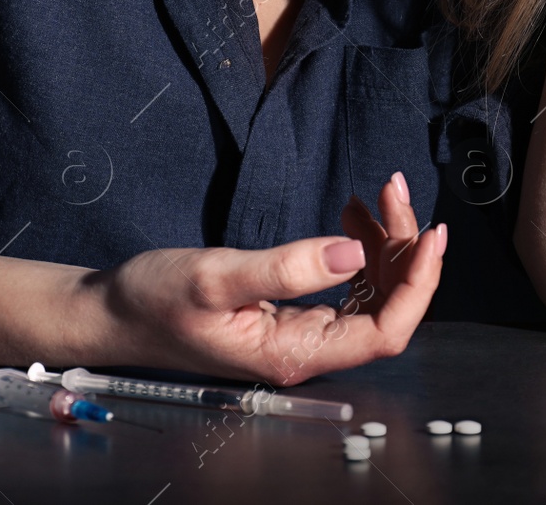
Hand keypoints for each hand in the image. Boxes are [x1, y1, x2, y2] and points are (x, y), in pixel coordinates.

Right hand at [84, 175, 445, 385]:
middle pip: (386, 308)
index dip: (418, 285)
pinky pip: (346, 286)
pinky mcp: (290, 314)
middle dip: (404, 250)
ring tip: (377, 196)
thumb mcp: (216, 276)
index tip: (431, 234)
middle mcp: (306, 351)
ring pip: (370, 294)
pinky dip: (359, 249)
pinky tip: (351, 219)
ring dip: (385, 245)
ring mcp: (301, 333)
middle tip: (396, 190)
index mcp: (295, 354)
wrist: (114, 312)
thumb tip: (353, 253)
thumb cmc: (154, 300)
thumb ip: (286, 268)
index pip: (386, 331)